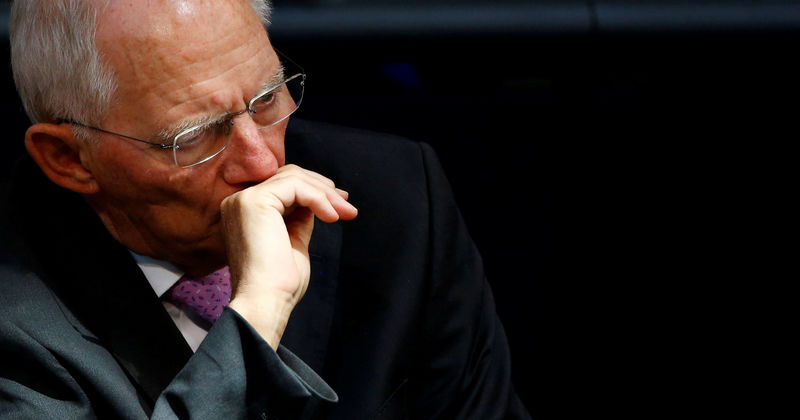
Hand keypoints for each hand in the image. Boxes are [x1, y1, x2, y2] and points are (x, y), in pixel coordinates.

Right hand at [221, 164, 356, 347]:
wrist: (266, 302)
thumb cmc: (279, 284)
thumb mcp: (294, 242)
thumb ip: (299, 219)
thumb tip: (317, 202)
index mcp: (245, 212)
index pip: (283, 186)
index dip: (314, 190)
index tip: (340, 204)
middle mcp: (239, 202)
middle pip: (289, 176)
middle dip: (324, 189)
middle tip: (348, 206)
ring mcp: (244, 200)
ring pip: (295, 178)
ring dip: (326, 194)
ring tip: (345, 213)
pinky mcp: (255, 201)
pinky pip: (296, 186)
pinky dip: (319, 198)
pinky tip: (332, 217)